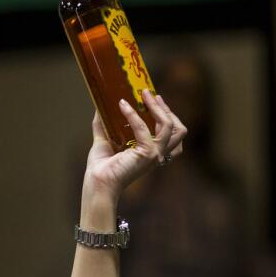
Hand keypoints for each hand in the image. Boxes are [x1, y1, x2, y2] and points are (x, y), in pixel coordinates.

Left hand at [82, 90, 185, 206]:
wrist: (97, 182)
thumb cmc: (101, 167)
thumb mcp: (104, 140)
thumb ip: (103, 124)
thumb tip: (99, 106)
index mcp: (153, 152)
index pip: (172, 133)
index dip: (166, 114)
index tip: (154, 98)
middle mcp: (158, 154)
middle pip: (178, 129)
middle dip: (166, 109)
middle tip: (151, 94)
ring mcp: (155, 154)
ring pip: (169, 126)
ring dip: (157, 107)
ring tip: (143, 94)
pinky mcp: (147, 153)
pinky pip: (144, 128)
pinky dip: (133, 114)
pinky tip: (122, 105)